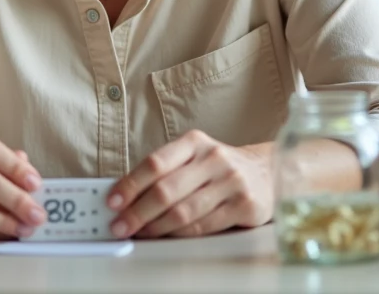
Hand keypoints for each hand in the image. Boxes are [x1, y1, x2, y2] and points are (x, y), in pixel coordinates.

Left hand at [106, 130, 273, 238]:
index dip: (130, 184)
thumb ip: (165, 171)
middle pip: (167, 190)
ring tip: (140, 233)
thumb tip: (124, 195)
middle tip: (120, 226)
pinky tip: (167, 236)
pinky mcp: (245, 206)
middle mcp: (214, 158)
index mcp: (195, 142)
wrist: (267, 170)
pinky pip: (204, 225)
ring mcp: (232, 182)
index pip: (155, 163)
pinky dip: (180, 234)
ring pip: (184, 211)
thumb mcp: (194, 157)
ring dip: (156, 227)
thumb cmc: (219, 167)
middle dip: (138, 212)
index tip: (112, 201)